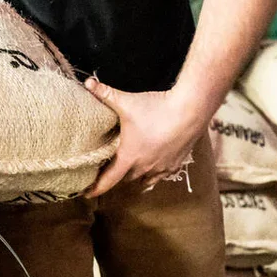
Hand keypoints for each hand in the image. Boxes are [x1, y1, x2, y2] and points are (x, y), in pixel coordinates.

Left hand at [82, 78, 201, 197]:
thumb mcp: (126, 101)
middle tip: (109, 170)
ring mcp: (162, 167)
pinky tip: (154, 167)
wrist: (189, 111)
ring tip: (130, 170)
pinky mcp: (176, 164)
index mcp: (129, 157)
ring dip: (137, 176)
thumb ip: (104, 93)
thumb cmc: (156, 109)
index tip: (87, 193)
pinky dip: (155, 173)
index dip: (96, 187)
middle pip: (126, 178)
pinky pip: (162, 175)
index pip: (109, 179)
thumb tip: (87, 83)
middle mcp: (145, 167)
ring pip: (145, 179)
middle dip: (117, 176)